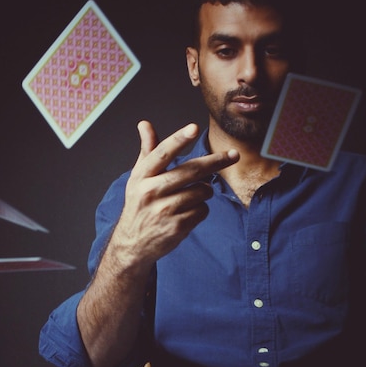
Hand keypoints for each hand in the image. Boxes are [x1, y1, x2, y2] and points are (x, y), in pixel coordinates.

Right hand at [110, 120, 238, 270]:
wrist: (132, 243)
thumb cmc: (140, 204)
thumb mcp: (138, 177)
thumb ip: (147, 150)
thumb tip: (144, 123)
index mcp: (142, 176)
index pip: (162, 153)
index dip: (179, 139)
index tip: (193, 127)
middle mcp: (151, 191)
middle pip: (191, 171)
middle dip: (216, 161)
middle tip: (233, 155)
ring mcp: (164, 210)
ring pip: (201, 191)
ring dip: (203, 192)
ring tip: (190, 196)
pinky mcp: (176, 226)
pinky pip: (202, 210)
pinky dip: (200, 209)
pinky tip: (187, 213)